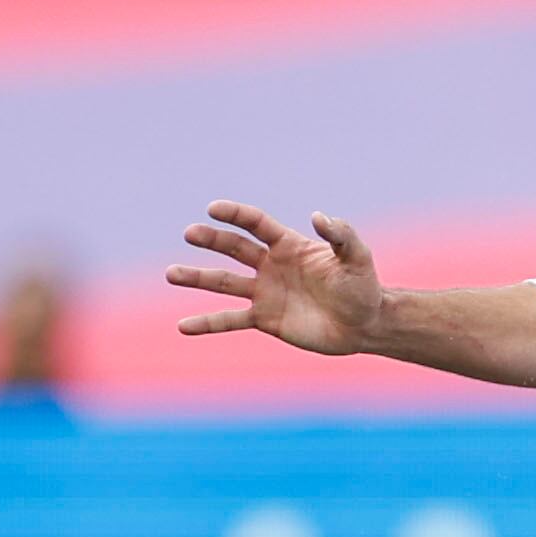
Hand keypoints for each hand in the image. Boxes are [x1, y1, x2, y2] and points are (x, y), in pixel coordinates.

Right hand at [169, 200, 382, 354]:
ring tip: (171, 274)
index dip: (236, 215)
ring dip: (197, 278)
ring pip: (224, 282)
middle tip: (189, 233)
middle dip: (211, 240)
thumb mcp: (357, 258)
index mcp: (289, 245)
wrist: (364, 325)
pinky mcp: (264, 319)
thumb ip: (340, 235)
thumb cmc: (363, 287)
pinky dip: (207, 323)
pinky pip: (230, 320)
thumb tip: (318, 215)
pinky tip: (183, 327)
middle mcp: (271, 265)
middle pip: (234, 248)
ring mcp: (265, 292)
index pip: (256, 224)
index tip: (213, 209)